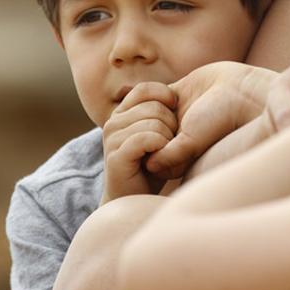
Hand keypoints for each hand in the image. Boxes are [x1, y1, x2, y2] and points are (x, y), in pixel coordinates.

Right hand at [101, 82, 177, 203]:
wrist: (137, 200)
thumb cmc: (153, 167)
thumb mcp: (157, 134)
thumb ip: (159, 113)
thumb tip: (177, 92)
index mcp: (121, 114)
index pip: (145, 89)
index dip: (165, 97)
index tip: (176, 113)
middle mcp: (113, 122)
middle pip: (154, 107)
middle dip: (171, 125)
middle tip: (169, 145)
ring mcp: (111, 139)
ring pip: (153, 123)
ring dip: (168, 140)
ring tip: (163, 155)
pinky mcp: (115, 156)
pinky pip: (147, 138)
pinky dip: (161, 148)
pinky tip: (159, 159)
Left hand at [145, 62, 275, 179]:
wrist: (245, 92)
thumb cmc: (224, 122)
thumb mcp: (193, 144)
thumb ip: (170, 156)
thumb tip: (149, 166)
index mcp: (184, 159)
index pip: (152, 159)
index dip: (150, 150)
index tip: (166, 141)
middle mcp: (179, 140)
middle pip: (146, 137)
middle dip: (149, 129)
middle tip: (174, 122)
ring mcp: (177, 117)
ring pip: (146, 117)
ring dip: (151, 111)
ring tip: (174, 108)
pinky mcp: (178, 95)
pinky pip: (152, 96)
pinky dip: (154, 94)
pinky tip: (173, 97)